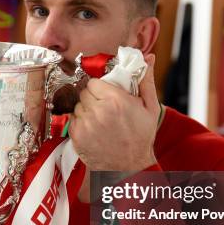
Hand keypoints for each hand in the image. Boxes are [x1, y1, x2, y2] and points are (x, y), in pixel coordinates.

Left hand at [69, 54, 158, 171]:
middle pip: (84, 92)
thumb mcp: (150, 107)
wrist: (129, 167)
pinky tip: (94, 130)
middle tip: (105, 108)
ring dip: (86, 110)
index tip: (107, 95)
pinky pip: (73, 119)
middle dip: (93, 98)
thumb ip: (145, 80)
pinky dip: (81, 123)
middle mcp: (98, 111)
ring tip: (100, 121)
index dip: (100, 88)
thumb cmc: (141, 138)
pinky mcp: (77, 136)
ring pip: (78, 106)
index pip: (93, 82)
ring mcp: (86, 124)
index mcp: (116, 100)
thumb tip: (147, 57)